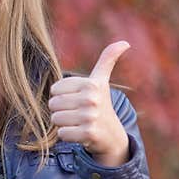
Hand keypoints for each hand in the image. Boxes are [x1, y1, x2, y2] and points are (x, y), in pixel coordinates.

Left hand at [48, 41, 130, 166]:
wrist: (112, 135)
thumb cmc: (100, 104)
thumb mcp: (102, 81)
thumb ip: (107, 59)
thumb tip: (125, 43)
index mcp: (91, 84)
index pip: (55, 89)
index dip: (61, 96)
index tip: (76, 99)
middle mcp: (92, 99)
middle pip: (53, 104)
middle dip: (61, 111)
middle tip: (77, 113)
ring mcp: (90, 116)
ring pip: (55, 119)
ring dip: (63, 123)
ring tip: (78, 123)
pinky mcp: (88, 133)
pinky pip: (61, 133)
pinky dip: (67, 135)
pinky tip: (80, 134)